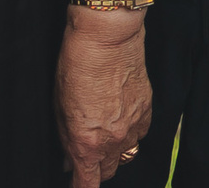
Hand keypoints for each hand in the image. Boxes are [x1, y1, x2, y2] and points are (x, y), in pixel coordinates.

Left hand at [57, 9, 151, 184]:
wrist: (108, 36)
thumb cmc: (76, 66)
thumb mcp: (60, 106)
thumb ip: (66, 138)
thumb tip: (69, 159)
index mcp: (87, 143)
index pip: (87, 183)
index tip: (77, 185)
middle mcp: (113, 141)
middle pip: (108, 171)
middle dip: (96, 167)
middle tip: (88, 153)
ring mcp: (133, 126)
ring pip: (126, 154)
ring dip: (115, 151)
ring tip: (106, 133)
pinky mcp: (148, 111)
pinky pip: (140, 134)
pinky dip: (131, 132)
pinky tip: (121, 116)